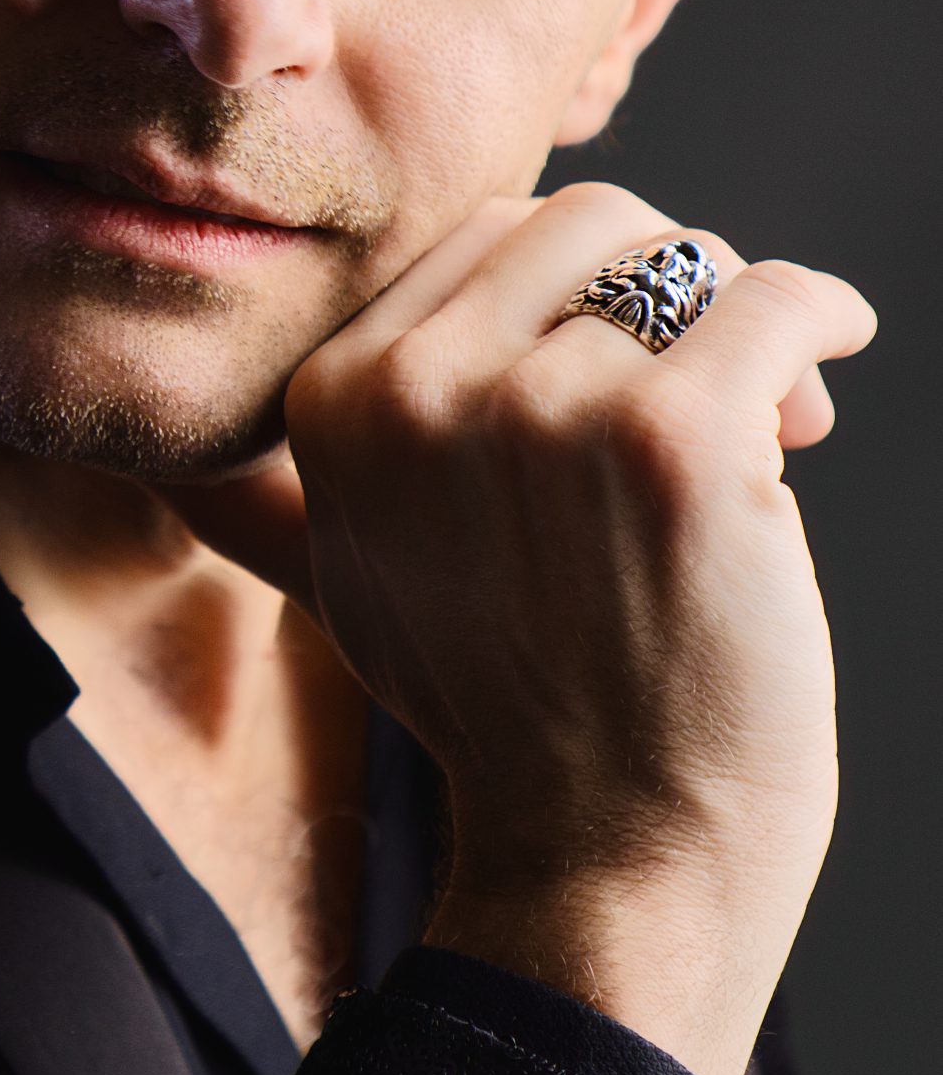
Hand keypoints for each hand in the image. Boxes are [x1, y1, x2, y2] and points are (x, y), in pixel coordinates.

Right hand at [170, 183, 876, 1074]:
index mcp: (335, 399)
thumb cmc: (505, 713)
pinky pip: (774, 301)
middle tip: (710, 377)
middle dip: (658, 279)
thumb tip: (244, 415)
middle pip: (581, 221)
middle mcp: (422, 388)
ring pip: (685, 260)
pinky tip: (830, 345)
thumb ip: (314, 472)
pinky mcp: (677, 436)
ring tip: (779, 418)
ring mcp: (548, 407)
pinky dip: (820, 316)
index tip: (619, 356)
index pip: (479, 237)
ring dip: (744, 326)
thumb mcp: (351, 575)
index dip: (570, 287)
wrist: (606, 853)